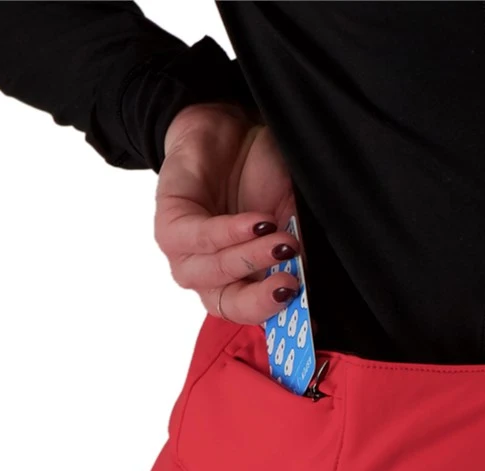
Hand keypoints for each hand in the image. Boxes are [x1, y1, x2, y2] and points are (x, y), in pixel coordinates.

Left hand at [155, 102, 298, 324]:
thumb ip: (298, 251)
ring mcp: (187, 256)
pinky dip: (230, 231)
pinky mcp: (169, 225)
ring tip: (283, 241)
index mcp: (242, 283)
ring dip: (250, 259)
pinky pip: (199, 237)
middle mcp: (212, 278)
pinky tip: (257, 222)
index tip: (310, 325)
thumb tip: (315, 281)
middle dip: (261, 301)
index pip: (258, 315)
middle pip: (230, 306)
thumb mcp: (290, 216)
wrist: (229, 132)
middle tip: (291, 285)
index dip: (282, 324)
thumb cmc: (262, 178)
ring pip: (214, 273)